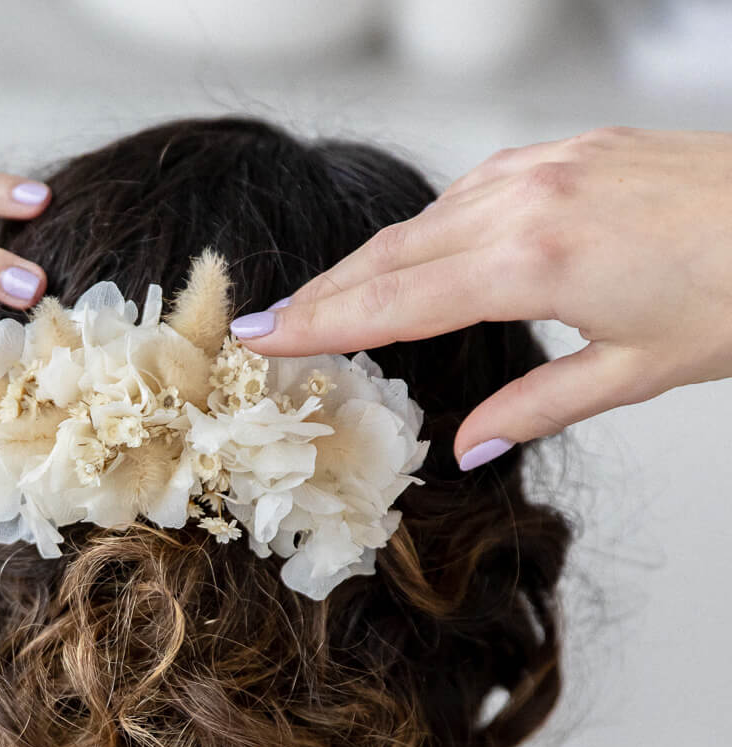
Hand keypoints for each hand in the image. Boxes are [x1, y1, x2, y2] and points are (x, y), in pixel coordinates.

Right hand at [227, 126, 731, 468]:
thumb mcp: (636, 373)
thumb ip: (537, 407)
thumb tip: (470, 447)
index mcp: (531, 264)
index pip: (391, 302)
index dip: (316, 323)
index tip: (259, 337)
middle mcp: (526, 201)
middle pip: (389, 253)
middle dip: (322, 291)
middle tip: (269, 321)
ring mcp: (548, 165)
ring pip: (425, 215)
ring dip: (369, 258)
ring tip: (329, 296)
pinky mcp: (572, 150)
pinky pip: (472, 186)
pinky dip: (429, 223)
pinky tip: (420, 248)